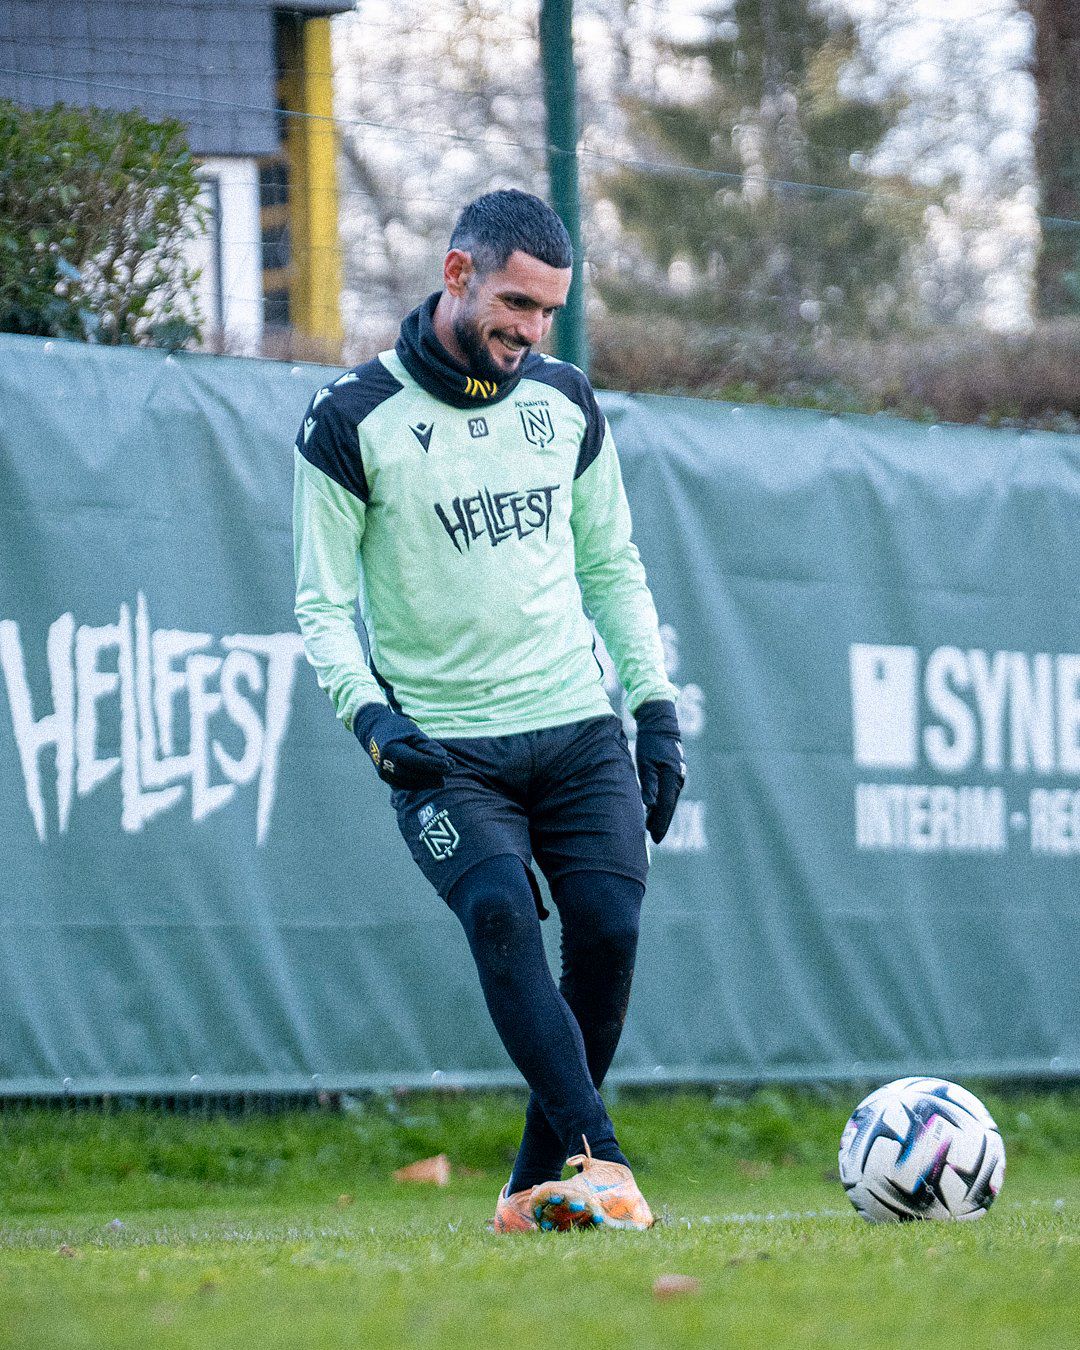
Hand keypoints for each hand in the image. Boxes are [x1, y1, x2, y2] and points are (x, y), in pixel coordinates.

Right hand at [352, 703, 452, 789]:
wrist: (374, 729)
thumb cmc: (397, 728)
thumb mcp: (414, 732)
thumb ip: (428, 746)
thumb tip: (444, 761)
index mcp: (392, 749)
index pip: (416, 760)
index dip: (433, 764)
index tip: (448, 765)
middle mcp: (386, 763)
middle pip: (413, 774)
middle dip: (432, 775)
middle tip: (448, 772)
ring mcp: (384, 772)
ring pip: (409, 782)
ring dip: (427, 782)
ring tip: (442, 780)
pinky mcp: (385, 777)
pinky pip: (404, 784)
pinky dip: (418, 784)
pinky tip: (430, 782)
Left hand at [633, 699, 685, 843]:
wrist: (660, 724)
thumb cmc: (650, 742)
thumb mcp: (645, 762)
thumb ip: (649, 783)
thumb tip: (650, 804)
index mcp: (671, 777)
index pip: (665, 806)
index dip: (660, 823)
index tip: (654, 838)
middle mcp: (677, 778)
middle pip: (669, 806)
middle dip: (661, 823)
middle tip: (652, 838)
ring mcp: (677, 775)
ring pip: (669, 801)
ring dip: (661, 814)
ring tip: (650, 828)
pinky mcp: (674, 772)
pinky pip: (668, 793)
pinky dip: (662, 803)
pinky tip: (653, 809)